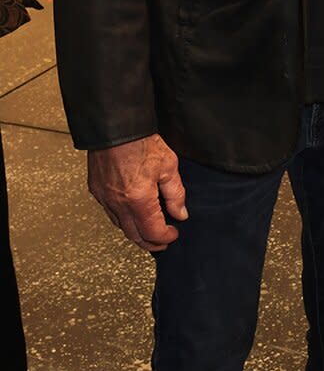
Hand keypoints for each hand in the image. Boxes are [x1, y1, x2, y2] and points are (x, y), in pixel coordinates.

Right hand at [87, 135, 187, 251]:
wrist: (115, 127)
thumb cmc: (140, 142)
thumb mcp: (169, 166)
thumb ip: (176, 194)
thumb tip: (180, 213)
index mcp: (138, 199)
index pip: (153, 232)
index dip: (165, 237)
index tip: (174, 234)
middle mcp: (118, 203)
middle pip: (134, 235)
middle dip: (150, 243)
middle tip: (162, 242)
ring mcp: (104, 198)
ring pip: (121, 226)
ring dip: (136, 233)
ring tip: (149, 231)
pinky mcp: (96, 191)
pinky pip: (110, 213)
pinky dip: (123, 219)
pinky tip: (132, 215)